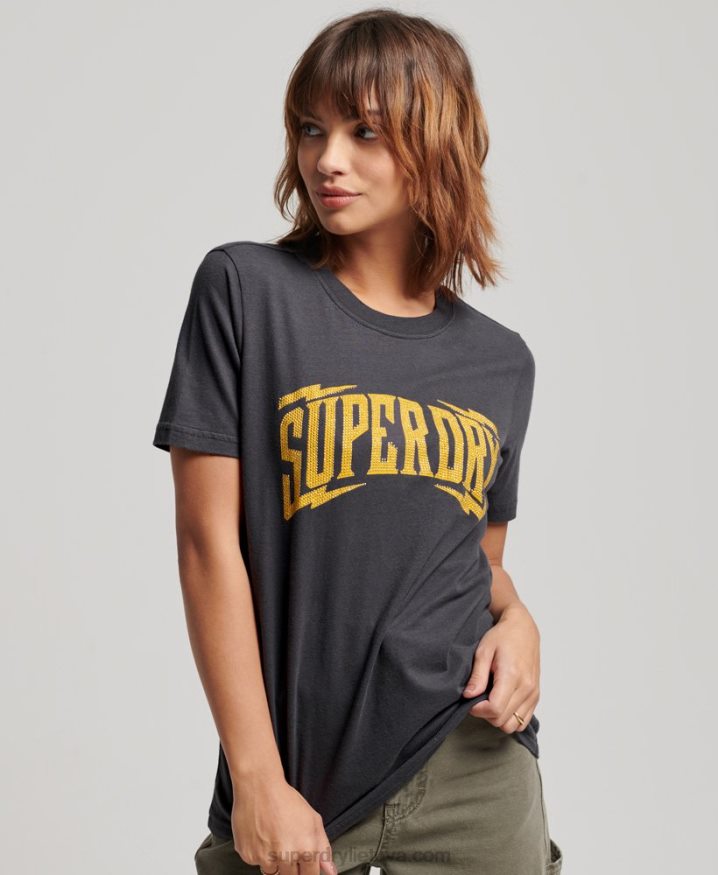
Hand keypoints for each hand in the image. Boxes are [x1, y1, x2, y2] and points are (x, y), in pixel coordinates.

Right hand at [231, 772, 336, 874]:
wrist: (259, 787)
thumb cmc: (286, 800)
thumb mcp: (312, 820)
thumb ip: (323, 847)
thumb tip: (330, 871)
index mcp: (305, 848)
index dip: (308, 871)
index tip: (304, 867)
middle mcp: (285, 856)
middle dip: (292, 866)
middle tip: (288, 845)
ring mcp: (265, 858)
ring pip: (273, 872)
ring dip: (275, 861)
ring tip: (274, 837)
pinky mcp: (248, 855)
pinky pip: (257, 863)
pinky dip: (260, 853)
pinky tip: (262, 835)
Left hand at [462, 601, 540, 733]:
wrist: (523, 628)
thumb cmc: (502, 636)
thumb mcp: (484, 651)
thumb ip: (477, 676)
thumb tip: (469, 696)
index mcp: (512, 675)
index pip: (495, 708)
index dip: (478, 709)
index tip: (470, 700)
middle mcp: (527, 687)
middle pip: (503, 720)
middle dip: (486, 714)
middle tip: (478, 698)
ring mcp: (533, 693)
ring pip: (513, 725)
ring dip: (498, 718)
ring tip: (490, 700)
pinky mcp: (536, 696)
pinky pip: (523, 720)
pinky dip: (510, 717)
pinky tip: (501, 702)